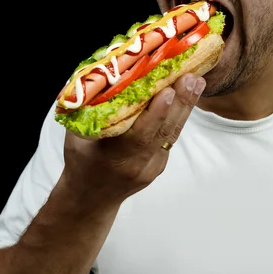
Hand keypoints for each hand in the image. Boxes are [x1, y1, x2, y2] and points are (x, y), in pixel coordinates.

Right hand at [61, 73, 205, 209]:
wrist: (90, 197)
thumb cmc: (80, 161)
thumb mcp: (76, 137)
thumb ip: (88, 110)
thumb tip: (100, 76)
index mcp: (112, 157)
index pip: (139, 135)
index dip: (155, 114)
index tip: (168, 91)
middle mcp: (135, 164)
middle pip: (162, 132)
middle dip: (179, 103)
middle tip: (191, 77)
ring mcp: (151, 167)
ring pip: (171, 134)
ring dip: (186, 107)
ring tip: (197, 81)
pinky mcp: (159, 165)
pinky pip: (169, 138)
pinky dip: (178, 116)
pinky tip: (187, 96)